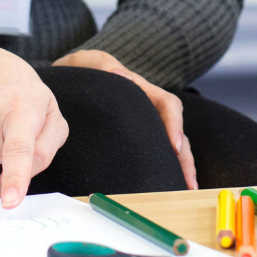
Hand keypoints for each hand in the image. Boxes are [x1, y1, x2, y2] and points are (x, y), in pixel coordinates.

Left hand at [51, 49, 196, 189]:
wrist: (69, 78)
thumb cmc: (83, 70)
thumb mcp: (89, 63)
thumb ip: (101, 66)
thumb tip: (119, 74)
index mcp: (140, 89)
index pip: (167, 104)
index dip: (174, 124)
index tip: (175, 147)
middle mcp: (147, 109)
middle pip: (175, 133)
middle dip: (185, 159)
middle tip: (187, 184)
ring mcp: (142, 125)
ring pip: (168, 147)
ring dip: (177, 169)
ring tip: (183, 193)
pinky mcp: (132, 139)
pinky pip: (151, 154)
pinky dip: (159, 171)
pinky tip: (159, 190)